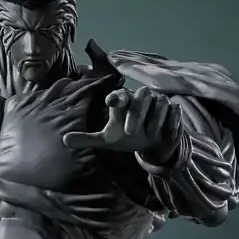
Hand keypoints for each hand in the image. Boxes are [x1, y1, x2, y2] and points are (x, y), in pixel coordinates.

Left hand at [63, 87, 183, 161]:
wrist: (151, 143)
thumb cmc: (127, 137)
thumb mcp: (107, 141)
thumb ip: (87, 139)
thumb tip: (64, 140)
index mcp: (124, 102)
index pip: (120, 95)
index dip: (116, 96)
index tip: (110, 102)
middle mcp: (142, 99)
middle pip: (141, 96)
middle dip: (136, 113)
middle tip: (129, 131)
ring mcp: (160, 103)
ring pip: (159, 104)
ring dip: (153, 120)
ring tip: (148, 135)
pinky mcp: (174, 111)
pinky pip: (174, 112)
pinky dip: (169, 123)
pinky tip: (164, 134)